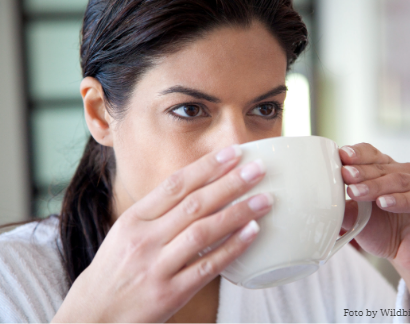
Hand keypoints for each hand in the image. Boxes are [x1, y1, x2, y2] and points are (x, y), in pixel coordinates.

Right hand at [52, 145, 272, 322]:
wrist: (94, 315)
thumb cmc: (114, 269)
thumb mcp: (126, 232)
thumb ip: (158, 211)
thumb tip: (199, 188)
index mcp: (134, 220)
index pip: (175, 185)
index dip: (207, 167)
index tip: (233, 153)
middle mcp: (145, 240)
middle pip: (194, 204)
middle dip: (230, 184)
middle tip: (259, 169)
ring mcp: (157, 268)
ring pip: (204, 232)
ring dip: (238, 213)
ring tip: (265, 200)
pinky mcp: (170, 294)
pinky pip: (207, 267)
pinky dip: (232, 248)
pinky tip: (252, 233)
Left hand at [339, 143, 409, 272]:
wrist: (407, 256)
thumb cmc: (382, 232)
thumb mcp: (356, 219)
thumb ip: (343, 207)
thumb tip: (324, 200)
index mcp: (385, 169)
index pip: (370, 154)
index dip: (357, 154)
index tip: (341, 155)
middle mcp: (405, 172)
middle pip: (381, 167)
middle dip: (361, 172)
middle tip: (346, 175)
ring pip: (398, 180)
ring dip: (376, 186)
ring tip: (357, 192)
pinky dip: (400, 200)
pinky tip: (384, 203)